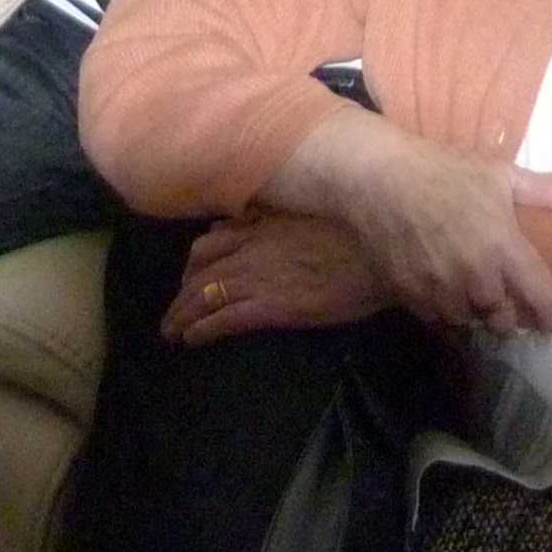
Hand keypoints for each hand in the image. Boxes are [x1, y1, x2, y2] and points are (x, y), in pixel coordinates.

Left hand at [162, 211, 386, 345]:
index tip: (192, 270)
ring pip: (204, 294)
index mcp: (264, 223)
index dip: (197, 257)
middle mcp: (252, 246)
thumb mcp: (315, 211)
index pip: (214, 237)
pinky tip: (191, 340)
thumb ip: (286, 215)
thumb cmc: (360, 229)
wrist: (380, 245)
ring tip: (172, 330)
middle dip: (182, 288)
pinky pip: (223, 319)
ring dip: (181, 313)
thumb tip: (267, 216)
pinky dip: (201, 329)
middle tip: (176, 306)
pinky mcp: (270, 307)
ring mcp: (258, 276)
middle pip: (200, 266)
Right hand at [272, 110, 551, 336]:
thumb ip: (548, 193)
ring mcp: (440, 289)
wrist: (377, 177)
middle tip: (504, 296)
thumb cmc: (443, 170)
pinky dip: (442, 307)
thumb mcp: (500, 174)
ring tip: (470, 290)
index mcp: (503, 248)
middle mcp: (475, 277)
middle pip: (503, 320)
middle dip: (507, 313)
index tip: (549, 319)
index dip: (549, 315)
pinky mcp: (410, 295)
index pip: (540, 300)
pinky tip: (441, 286)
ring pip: (468, 320)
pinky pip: (436, 317)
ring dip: (473, 310)